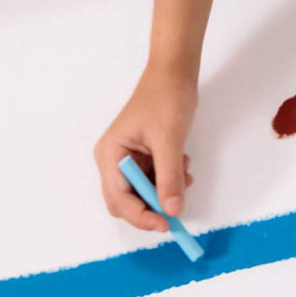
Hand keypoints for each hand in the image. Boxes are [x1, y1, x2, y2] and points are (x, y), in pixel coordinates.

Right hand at [94, 61, 199, 232]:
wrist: (175, 72)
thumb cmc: (166, 98)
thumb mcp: (169, 140)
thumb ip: (169, 177)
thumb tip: (172, 211)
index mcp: (110, 155)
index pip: (119, 200)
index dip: (141, 216)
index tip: (166, 224)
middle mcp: (114, 159)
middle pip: (127, 201)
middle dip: (152, 206)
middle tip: (175, 209)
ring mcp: (128, 157)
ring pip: (143, 191)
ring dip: (164, 190)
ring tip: (185, 176)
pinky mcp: (143, 154)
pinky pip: (153, 178)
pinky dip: (168, 178)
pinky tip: (183, 166)